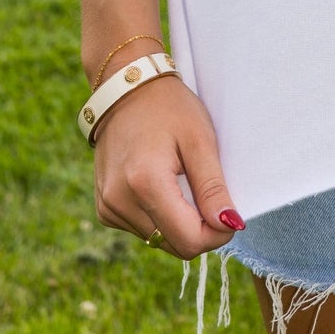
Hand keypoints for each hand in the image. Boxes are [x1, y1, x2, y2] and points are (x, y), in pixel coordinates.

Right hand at [92, 75, 243, 257]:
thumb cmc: (169, 108)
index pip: (188, 241)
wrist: (127, 88)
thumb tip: (230, 226)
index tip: (228, 212)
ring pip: (158, 241)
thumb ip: (213, 188)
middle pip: (173, 245)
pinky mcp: (104, 209)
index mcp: (145, 183)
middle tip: (204, 189)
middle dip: (197, 228)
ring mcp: (108, 207)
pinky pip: (142, 230)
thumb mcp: (200, 140)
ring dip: (177, 221)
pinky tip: (160, 183)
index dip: (216, 233)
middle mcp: (119, 202)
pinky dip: (159, 215)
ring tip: (178, 179)